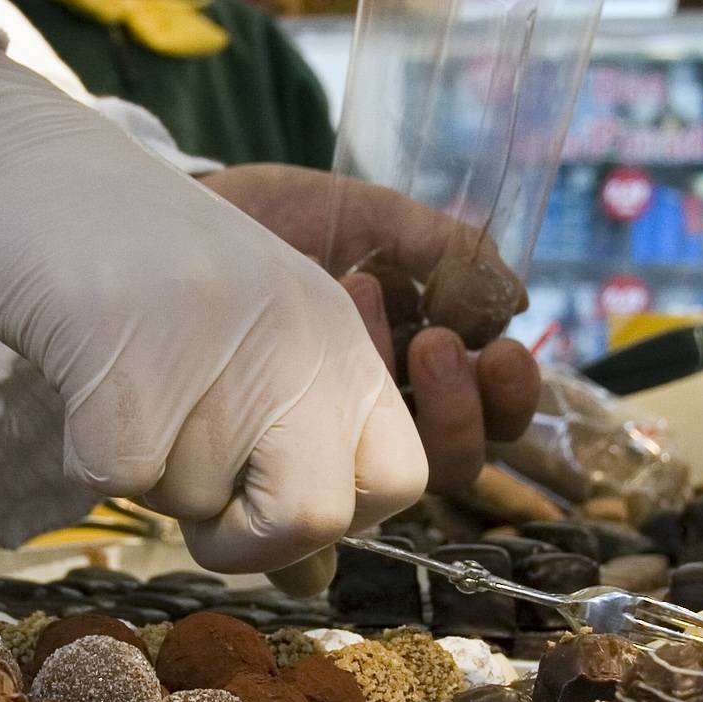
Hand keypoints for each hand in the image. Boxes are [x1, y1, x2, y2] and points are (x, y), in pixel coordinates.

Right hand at [0, 49, 426, 571]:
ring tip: (118, 373)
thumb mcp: (239, 341)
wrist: (22, 165)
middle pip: (317, 517)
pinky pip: (120, 480)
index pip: (406, 479)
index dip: (336, 517)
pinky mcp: (128, 360)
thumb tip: (313, 580)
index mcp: (336, 335)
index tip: (267, 489)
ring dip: (147, 472)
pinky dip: (86, 457)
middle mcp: (298, 338)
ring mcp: (218, 345)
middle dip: (248, 541)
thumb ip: (286, 444)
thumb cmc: (126, 268)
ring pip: (194, 502)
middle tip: (192, 495)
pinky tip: (77, 380)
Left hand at [198, 164, 542, 492]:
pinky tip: (306, 361)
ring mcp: (323, 440)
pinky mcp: (262, 454)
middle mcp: (380, 416)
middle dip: (458, 412)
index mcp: (422, 367)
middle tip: (435, 345)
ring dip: (393, 423)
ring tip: (370, 333)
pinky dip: (317, 438)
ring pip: (391, 486)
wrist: (189, 216)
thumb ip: (443, 247)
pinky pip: (307, 484)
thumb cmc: (282, 218)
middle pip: (453, 463)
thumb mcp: (371, 216)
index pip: (491, 415)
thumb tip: (513, 301)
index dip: (508, 400)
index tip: (500, 351)